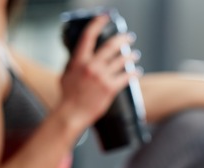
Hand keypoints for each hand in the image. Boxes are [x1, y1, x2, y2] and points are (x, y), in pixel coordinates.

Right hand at [58, 15, 140, 129]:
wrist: (72, 113)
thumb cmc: (68, 96)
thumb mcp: (66, 74)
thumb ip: (74, 63)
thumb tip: (80, 56)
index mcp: (79, 61)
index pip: (89, 36)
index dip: (97, 24)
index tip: (105, 17)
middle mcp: (92, 66)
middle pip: (110, 46)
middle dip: (122, 39)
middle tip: (129, 37)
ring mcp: (102, 77)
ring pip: (121, 61)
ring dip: (130, 56)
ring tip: (135, 54)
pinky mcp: (110, 88)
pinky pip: (126, 77)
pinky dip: (133, 73)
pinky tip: (137, 71)